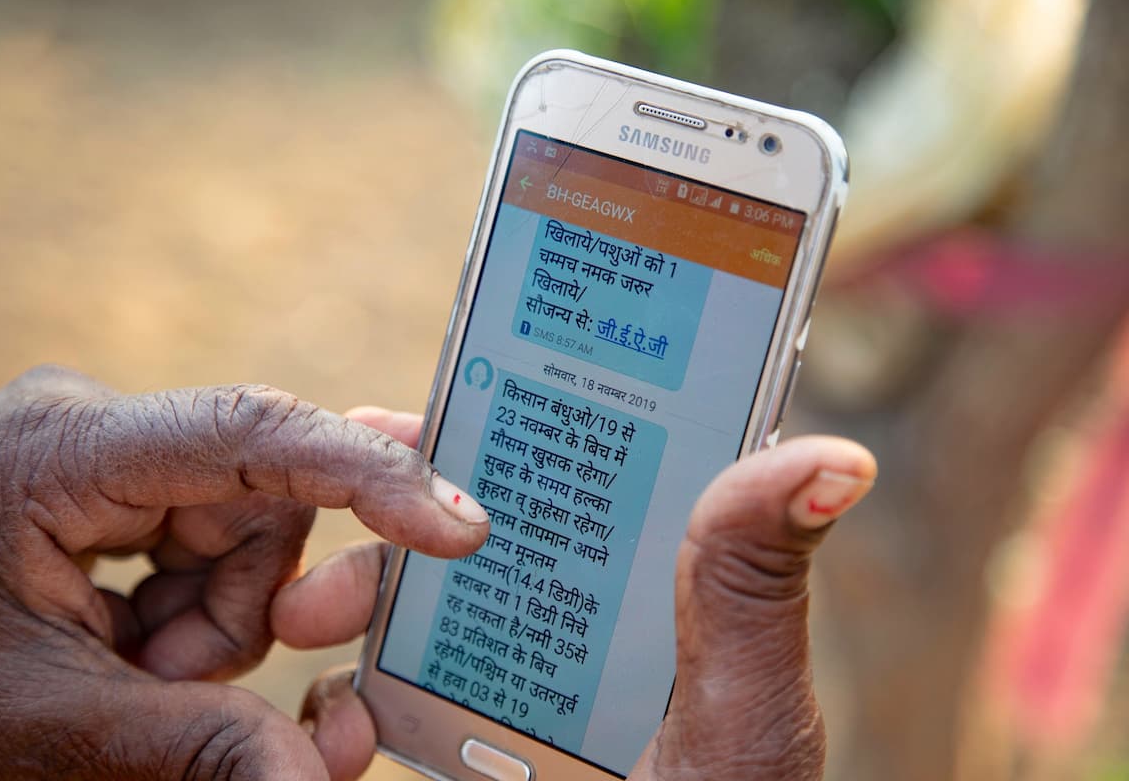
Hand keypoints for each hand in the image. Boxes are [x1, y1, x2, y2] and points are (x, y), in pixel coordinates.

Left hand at [0, 367, 488, 779]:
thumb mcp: (50, 732)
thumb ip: (201, 753)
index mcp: (61, 452)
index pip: (247, 436)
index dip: (366, 477)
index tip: (460, 529)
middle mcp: (98, 436)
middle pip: (263, 504)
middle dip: (266, 606)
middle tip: (298, 665)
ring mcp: (113, 469)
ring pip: (253, 542)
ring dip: (227, 634)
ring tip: (147, 685)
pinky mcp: (125, 507)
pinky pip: (220, 563)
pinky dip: (208, 630)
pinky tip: (150, 670)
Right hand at [280, 408, 874, 780]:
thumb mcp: (740, 719)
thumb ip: (756, 592)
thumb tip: (838, 459)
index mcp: (669, 591)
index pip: (591, 474)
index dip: (513, 421)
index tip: (435, 393)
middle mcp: (598, 625)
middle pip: (485, 531)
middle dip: (399, 511)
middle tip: (347, 488)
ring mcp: (535, 687)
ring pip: (431, 609)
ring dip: (360, 597)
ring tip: (300, 618)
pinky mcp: (483, 744)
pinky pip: (403, 699)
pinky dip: (353, 700)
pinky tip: (335, 716)